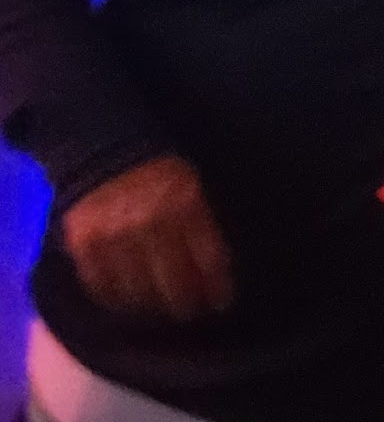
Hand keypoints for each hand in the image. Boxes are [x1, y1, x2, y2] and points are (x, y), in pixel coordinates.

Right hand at [61, 156, 233, 322]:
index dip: (216, 288)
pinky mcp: (84, 244)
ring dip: (152, 309)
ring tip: (159, 313)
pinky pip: (102, 288)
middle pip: (175, 283)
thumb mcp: (192, 184)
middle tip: (189, 313)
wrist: (104, 147)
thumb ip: (203, 222)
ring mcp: (115, 235)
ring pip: (138, 293)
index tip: (221, 303)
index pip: (209, 260)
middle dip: (186, 305)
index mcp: (187, 204)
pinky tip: (127, 305)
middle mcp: (152, 223)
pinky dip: (116, 301)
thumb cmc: (159, 171)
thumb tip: (218, 269)